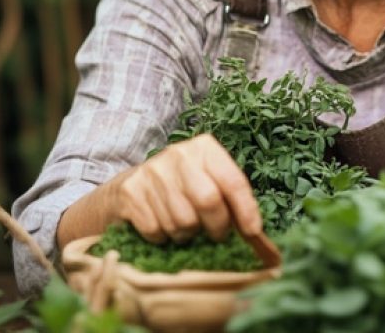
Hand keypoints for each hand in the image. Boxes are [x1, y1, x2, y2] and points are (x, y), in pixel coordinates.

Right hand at [112, 133, 260, 243]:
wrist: (129, 185)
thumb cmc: (181, 185)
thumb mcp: (208, 178)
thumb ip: (229, 196)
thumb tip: (255, 231)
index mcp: (204, 148)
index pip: (232, 180)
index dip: (246, 210)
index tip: (253, 233)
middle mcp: (179, 154)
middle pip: (208, 200)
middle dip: (217, 226)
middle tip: (217, 234)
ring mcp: (152, 172)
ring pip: (182, 221)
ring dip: (187, 234)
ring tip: (184, 225)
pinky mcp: (132, 192)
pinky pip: (157, 231)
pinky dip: (163, 238)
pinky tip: (161, 224)